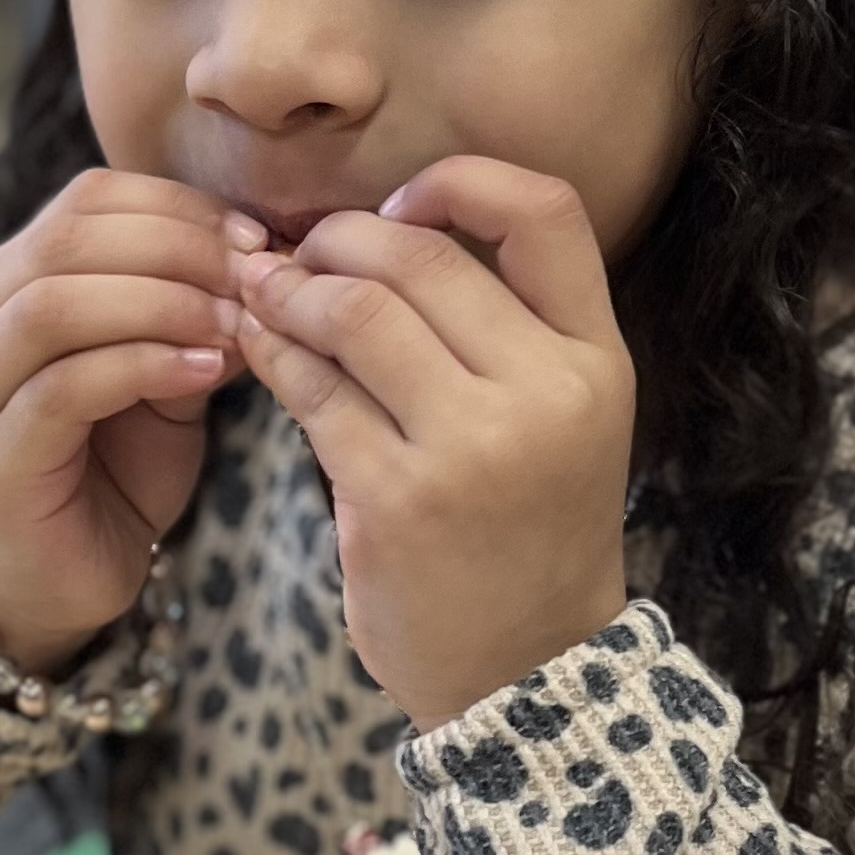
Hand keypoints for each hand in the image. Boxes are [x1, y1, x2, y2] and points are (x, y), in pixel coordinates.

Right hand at [0, 170, 240, 679]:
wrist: (69, 582)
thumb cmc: (116, 472)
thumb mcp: (165, 371)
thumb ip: (194, 311)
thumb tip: (267, 257)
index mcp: (3, 284)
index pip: (84, 201)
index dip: (176, 208)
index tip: (256, 237)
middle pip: (67, 239)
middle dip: (177, 249)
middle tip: (255, 277)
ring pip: (56, 303)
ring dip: (161, 303)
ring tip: (233, 325)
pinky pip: (66, 386)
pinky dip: (143, 366)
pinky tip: (204, 373)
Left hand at [229, 158, 635, 729]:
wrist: (525, 673)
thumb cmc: (528, 532)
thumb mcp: (562, 418)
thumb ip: (504, 325)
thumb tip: (383, 225)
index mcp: (595, 360)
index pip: (544, 210)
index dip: (460, 182)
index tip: (403, 208)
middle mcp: (545, 394)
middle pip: (420, 257)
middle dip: (340, 241)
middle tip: (301, 256)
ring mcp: (471, 449)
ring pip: (355, 314)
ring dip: (292, 293)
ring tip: (268, 297)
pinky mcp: (395, 499)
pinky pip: (313, 393)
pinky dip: (272, 355)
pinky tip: (259, 349)